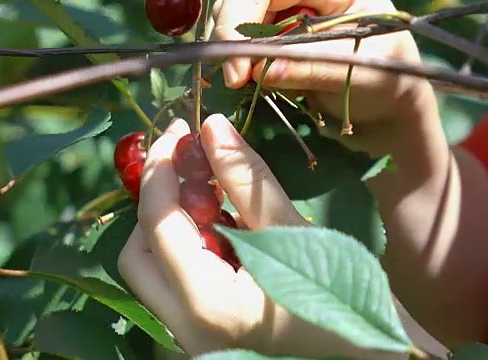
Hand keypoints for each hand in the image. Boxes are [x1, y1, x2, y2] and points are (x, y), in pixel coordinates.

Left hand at [117, 114, 309, 355]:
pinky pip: (176, 287)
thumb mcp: (296, 233)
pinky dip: (189, 250)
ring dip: (172, 226)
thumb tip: (212, 127)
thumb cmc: (348, 302)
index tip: (180, 132)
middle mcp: (187, 328)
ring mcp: (194, 340)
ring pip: (153, 273)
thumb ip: (248, 181)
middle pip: (138, 253)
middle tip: (191, 167)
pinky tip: (225, 230)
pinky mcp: (206, 339)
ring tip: (215, 197)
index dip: (161, 169)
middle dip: (158, 203)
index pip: (157, 222)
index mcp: (208, 303)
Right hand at [212, 0, 436, 157]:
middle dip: (232, 33)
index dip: (243, 16)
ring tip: (241, 82)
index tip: (238, 66)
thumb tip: (258, 70)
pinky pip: (246, 44)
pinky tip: (248, 81)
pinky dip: (240, 63)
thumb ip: (310, 67)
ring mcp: (289, 15)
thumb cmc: (389, 81)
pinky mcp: (278, 40)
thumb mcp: (359, 72)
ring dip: (233, 51)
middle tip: (233, 79)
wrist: (389, 110)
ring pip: (240, 21)